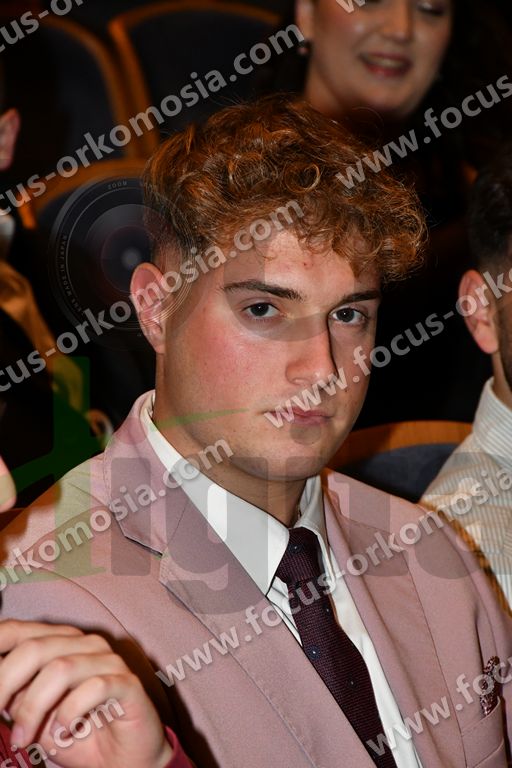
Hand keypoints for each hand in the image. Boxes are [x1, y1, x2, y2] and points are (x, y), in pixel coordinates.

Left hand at [0, 620, 172, 767]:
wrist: (123, 760)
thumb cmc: (78, 735)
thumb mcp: (36, 717)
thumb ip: (17, 698)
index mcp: (58, 643)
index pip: (17, 631)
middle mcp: (84, 644)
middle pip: (34, 648)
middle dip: (6, 685)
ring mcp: (108, 660)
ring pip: (60, 669)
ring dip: (33, 709)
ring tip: (24, 740)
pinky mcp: (127, 682)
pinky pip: (93, 688)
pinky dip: (70, 713)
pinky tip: (65, 732)